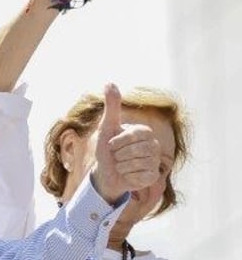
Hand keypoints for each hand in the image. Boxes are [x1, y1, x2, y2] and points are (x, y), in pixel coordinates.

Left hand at [90, 82, 159, 203]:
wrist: (105, 173)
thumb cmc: (107, 149)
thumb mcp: (107, 126)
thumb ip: (112, 106)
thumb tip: (109, 83)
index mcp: (145, 132)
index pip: (134, 135)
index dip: (118, 141)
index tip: (112, 144)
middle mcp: (154, 145)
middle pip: (135, 150)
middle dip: (118, 155)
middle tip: (116, 156)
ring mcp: (155, 161)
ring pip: (137, 164)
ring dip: (121, 166)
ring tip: (120, 165)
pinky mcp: (153, 177)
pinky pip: (140, 176)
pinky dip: (127, 177)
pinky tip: (126, 175)